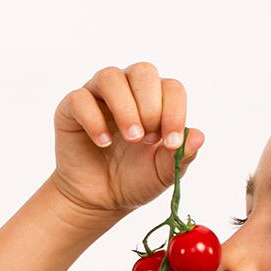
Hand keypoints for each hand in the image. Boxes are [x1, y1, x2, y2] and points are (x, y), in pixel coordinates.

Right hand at [51, 63, 203, 220]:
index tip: (172, 142)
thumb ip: (181, 155)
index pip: (171, 87)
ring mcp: (98, 97)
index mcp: (155, 100)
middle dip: (150, 106)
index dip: (175, 111)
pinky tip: (103, 143)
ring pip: (110, 77)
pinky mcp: (71, 109)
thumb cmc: (133, 179)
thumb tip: (199, 136)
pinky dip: (94, 120)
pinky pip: (80, 99)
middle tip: (148, 139)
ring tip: (131, 138)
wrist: (99, 199)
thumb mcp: (163, 173)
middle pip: (142, 71)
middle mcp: (127, 91)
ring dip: (125, 108)